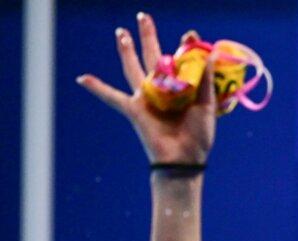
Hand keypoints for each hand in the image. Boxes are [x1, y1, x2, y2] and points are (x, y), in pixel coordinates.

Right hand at [76, 13, 215, 164]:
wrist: (186, 159)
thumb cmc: (199, 136)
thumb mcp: (207, 105)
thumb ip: (205, 80)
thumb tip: (208, 53)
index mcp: (180, 89)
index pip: (179, 62)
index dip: (184, 48)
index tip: (190, 35)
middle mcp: (161, 90)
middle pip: (151, 57)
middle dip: (147, 36)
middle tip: (143, 16)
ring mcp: (146, 98)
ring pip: (132, 68)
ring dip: (125, 50)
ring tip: (121, 32)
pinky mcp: (134, 110)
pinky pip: (112, 97)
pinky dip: (97, 88)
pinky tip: (81, 78)